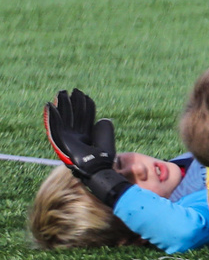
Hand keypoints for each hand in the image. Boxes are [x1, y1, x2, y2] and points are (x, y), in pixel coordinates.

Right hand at [44, 89, 131, 205]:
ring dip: (62, 105)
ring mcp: (67, 138)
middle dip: (71, 103)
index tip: (83, 95)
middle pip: (73, 115)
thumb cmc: (103, 157)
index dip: (84, 106)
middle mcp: (75, 136)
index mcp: (86, 135)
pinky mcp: (60, 140)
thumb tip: (102, 119)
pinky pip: (55, 126)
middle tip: (69, 90)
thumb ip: (104, 127)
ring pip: (64, 117)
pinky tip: (51, 105)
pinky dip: (52, 116)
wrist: (96, 168)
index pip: (84, 116)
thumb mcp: (105, 138)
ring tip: (61, 93)